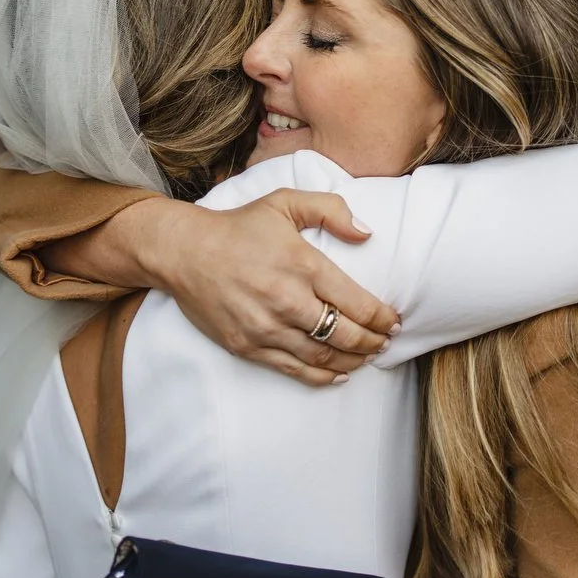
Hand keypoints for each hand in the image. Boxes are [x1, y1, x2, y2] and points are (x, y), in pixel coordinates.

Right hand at [142, 190, 399, 385]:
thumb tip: (366, 233)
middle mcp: (288, 301)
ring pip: (323, 356)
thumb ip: (331, 210)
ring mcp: (267, 328)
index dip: (383, 317)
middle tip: (385, 342)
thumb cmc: (238, 227)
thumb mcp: (285, 202)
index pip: (358, 303)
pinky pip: (294, 369)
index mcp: (304, 265)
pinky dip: (321, 376)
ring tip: (368, 356)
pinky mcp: (248, 346)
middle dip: (373, 342)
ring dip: (353, 360)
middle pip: (346, 335)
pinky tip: (338, 373)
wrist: (183, 252)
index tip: (394, 321)